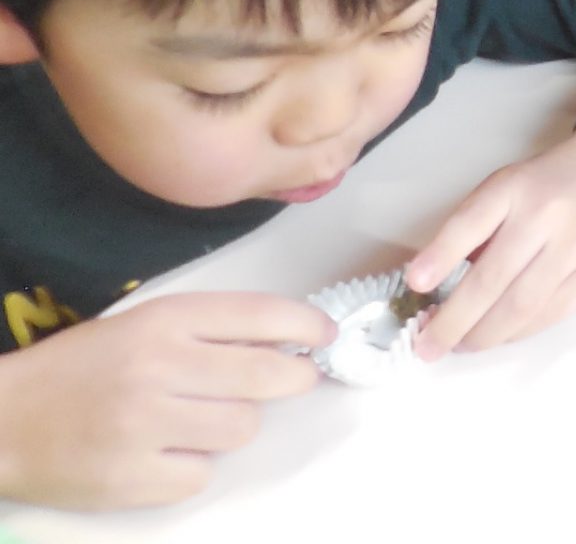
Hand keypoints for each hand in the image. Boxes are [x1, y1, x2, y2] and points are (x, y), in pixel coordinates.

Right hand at [0, 293, 331, 509]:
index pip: (261, 315)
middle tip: (294, 379)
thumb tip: (288, 338)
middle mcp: (158, 368)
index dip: (306, 324)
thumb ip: (210, 328)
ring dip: (235, 424)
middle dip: (295, 378)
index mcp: (163, 320)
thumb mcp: (144, 325)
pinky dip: (193, 465)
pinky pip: (202, 474)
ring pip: (242, 428)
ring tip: (201, 418)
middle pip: (268, 376)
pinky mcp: (133, 479)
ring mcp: (145, 426)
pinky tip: (166, 452)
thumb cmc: (82, 367)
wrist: (4, 421)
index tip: (325, 334)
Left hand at [405, 118, 575, 360]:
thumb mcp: (510, 184)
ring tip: (460, 346)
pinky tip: (502, 335)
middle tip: (428, 346)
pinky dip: (521, 331)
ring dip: (485, 335)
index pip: (471, 222)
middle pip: (494, 278)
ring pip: (523, 305)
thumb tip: (440, 285)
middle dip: (454, 321)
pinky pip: (553, 312)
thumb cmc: (553, 181)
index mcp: (517, 186)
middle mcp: (548, 214)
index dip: (441, 255)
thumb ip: (480, 227)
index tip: (416, 284)